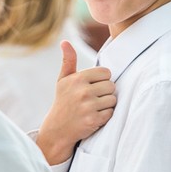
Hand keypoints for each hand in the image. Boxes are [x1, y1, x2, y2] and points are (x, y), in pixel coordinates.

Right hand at [36, 41, 115, 164]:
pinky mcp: (93, 120)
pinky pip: (111, 112)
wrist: (57, 129)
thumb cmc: (63, 101)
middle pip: (111, 86)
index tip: (93, 86)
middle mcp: (82, 91)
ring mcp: (88, 106)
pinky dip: (105, 115)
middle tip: (93, 99)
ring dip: (106, 104)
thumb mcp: (63, 80)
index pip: (106, 72)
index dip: (102, 80)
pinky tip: (94, 116)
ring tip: (94, 107)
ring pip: (113, 99)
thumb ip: (68, 60)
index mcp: (77, 79)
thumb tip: (64, 42)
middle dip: (105, 93)